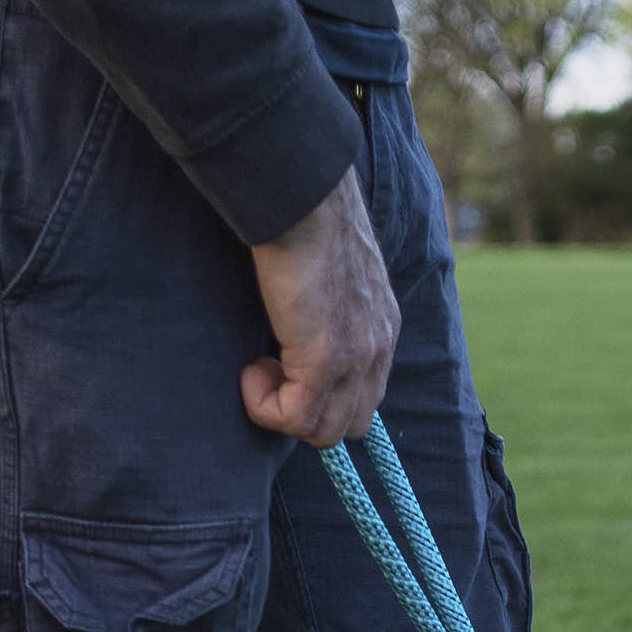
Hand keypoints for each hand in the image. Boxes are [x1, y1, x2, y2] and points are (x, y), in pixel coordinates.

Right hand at [240, 168, 399, 446]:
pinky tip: (250, 369)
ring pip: (324, 432)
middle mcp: (378, 349)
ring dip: (281, 411)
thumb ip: (329, 307)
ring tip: (258, 366)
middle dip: (306, 412)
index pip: (366, 398)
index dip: (323, 395)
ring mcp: (357, 358)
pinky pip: (296, 419)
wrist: (300, 198)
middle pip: (350, 426)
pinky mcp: (326, 361)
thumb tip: (298, 327)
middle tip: (270, 368)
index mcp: (382, 328)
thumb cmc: (302, 220)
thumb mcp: (331, 271)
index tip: (287, 361)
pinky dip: (264, 405)